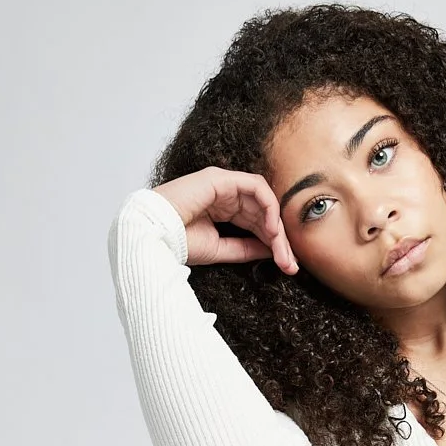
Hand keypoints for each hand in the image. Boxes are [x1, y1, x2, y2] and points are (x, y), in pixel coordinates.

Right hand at [152, 166, 298, 272]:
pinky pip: (256, 187)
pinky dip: (268, 206)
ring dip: (277, 227)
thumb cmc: (178, 242)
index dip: (274, 245)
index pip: (256, 224)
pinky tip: (272, 229)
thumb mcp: (221, 250)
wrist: (154, 236)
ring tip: (282, 250)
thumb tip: (272, 251)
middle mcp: (225, 196)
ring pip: (263, 202)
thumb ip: (246, 248)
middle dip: (280, 240)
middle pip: (263, 215)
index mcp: (222, 211)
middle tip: (290, 264)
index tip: (287, 267)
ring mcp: (223, 185)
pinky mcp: (221, 179)